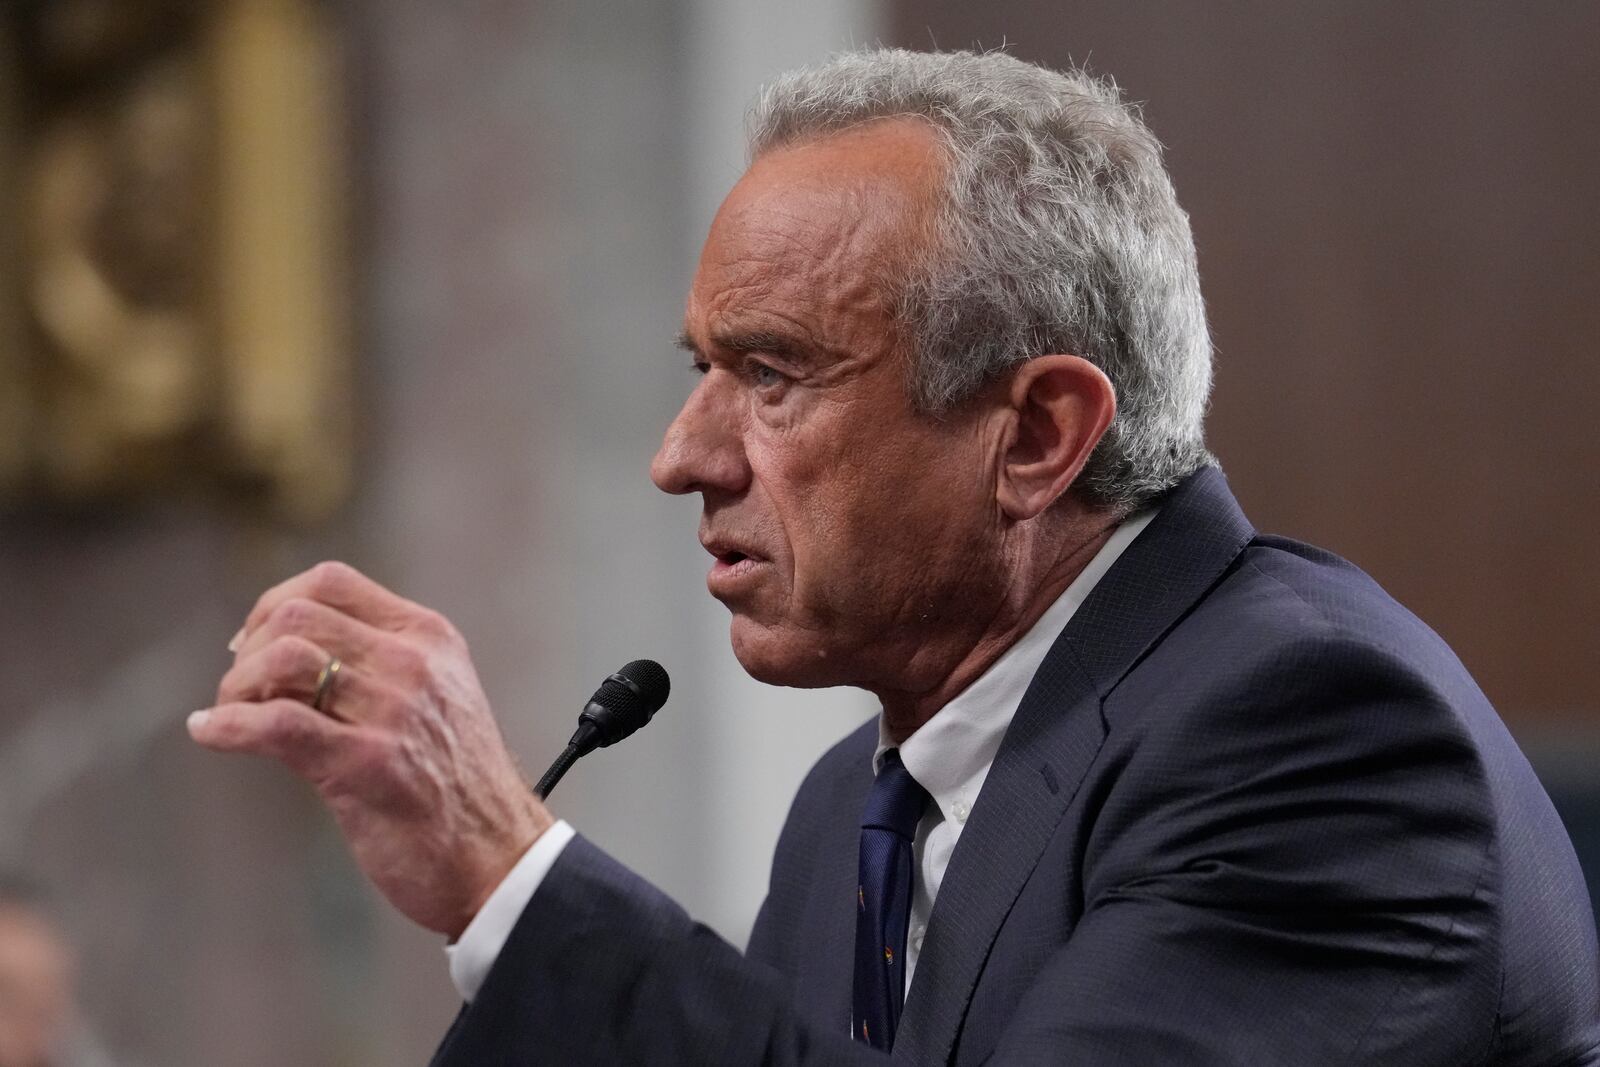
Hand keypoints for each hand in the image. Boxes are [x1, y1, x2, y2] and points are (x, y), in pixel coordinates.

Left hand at [188, 561, 551, 938]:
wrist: (498, 856)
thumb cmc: (460, 788)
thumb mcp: (436, 698)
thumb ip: (380, 667)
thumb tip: (286, 657)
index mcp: (430, 638)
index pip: (332, 582)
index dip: (274, 602)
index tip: (253, 639)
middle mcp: (413, 663)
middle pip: (297, 616)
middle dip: (248, 649)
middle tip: (239, 689)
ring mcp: (392, 711)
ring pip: (283, 659)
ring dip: (236, 687)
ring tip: (231, 713)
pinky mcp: (365, 762)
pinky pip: (274, 724)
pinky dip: (226, 727)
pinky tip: (211, 734)